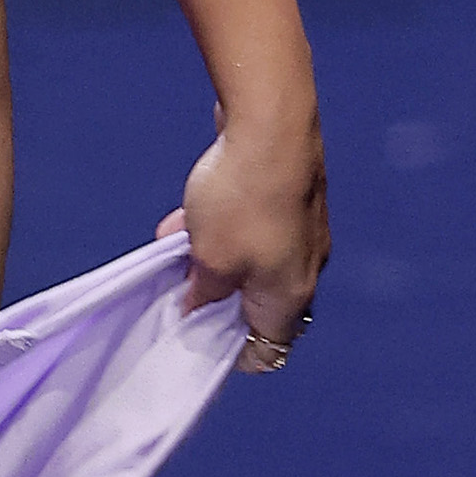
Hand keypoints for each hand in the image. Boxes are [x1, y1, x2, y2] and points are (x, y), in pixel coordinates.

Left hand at [159, 102, 326, 374]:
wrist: (272, 124)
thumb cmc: (244, 201)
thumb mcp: (210, 263)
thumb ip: (202, 295)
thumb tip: (195, 311)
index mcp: (290, 296)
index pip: (270, 349)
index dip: (233, 352)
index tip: (197, 340)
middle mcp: (304, 267)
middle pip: (257, 303)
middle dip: (213, 297)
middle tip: (178, 290)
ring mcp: (299, 230)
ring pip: (248, 259)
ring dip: (209, 258)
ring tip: (171, 250)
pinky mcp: (288, 196)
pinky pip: (250, 225)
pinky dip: (219, 227)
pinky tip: (182, 216)